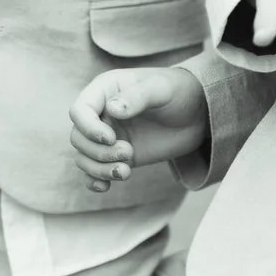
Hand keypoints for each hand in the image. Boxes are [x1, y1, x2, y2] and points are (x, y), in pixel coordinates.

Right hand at [71, 66, 209, 191]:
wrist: (197, 114)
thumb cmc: (179, 91)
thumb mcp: (161, 88)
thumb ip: (137, 96)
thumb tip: (112, 109)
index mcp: (105, 90)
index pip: (79, 110)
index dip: (88, 128)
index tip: (110, 138)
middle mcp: (101, 114)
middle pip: (78, 138)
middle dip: (98, 152)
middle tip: (128, 153)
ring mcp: (108, 136)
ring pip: (84, 157)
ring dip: (99, 169)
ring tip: (126, 171)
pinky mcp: (117, 156)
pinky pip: (94, 171)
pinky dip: (95, 180)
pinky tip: (106, 187)